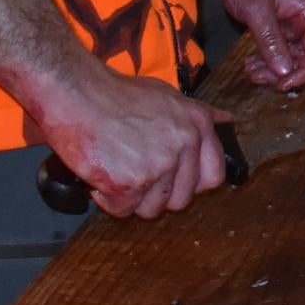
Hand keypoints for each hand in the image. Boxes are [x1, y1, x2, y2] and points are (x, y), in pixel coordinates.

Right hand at [30, 64, 229, 219]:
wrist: (77, 94)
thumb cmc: (116, 94)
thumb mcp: (168, 96)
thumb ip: (198, 114)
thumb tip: (227, 120)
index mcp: (197, 125)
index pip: (214, 175)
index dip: (191, 183)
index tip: (172, 180)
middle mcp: (183, 145)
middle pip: (181, 198)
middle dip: (158, 194)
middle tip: (136, 175)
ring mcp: (158, 166)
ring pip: (152, 208)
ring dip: (133, 198)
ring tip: (116, 171)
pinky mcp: (130, 183)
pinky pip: (124, 210)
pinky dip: (109, 200)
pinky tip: (101, 177)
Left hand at [210, 0, 304, 90]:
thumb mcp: (257, 11)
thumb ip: (272, 42)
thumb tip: (285, 73)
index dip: (304, 72)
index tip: (282, 85)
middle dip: (284, 72)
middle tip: (258, 78)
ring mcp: (293, 23)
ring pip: (291, 57)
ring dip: (273, 69)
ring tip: (250, 72)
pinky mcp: (280, 26)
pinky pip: (279, 50)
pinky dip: (267, 60)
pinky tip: (251, 64)